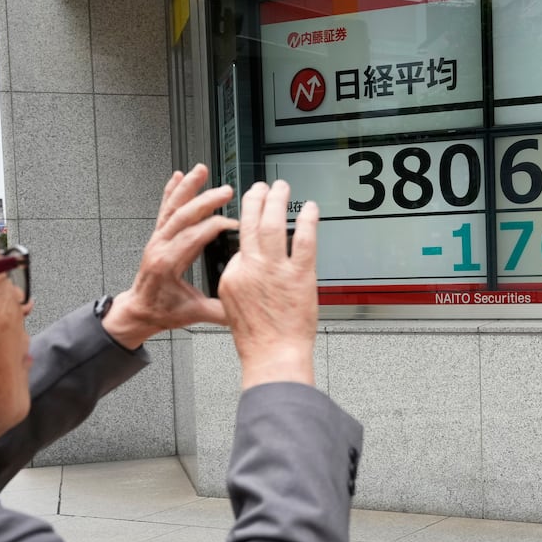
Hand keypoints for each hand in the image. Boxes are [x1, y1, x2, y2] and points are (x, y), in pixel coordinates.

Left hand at [100, 165, 237, 348]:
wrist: (139, 311)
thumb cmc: (161, 312)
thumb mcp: (193, 314)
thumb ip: (219, 310)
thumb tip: (243, 306)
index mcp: (168, 264)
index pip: (195, 236)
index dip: (217, 227)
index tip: (236, 225)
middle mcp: (160, 247)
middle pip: (183, 216)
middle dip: (205, 201)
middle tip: (225, 191)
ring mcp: (157, 240)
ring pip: (172, 207)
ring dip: (187, 187)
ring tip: (200, 170)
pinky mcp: (158, 236)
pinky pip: (164, 209)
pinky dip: (171, 191)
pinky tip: (178, 176)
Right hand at [217, 180, 318, 387]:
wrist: (273, 355)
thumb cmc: (256, 339)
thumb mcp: (232, 306)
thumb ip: (238, 281)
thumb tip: (245, 266)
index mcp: (233, 275)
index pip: (238, 242)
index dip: (246, 226)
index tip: (251, 214)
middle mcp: (252, 268)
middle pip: (250, 222)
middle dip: (255, 199)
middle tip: (261, 186)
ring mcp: (275, 270)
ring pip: (272, 224)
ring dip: (276, 201)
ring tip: (281, 187)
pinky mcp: (299, 276)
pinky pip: (303, 240)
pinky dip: (307, 221)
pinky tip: (310, 209)